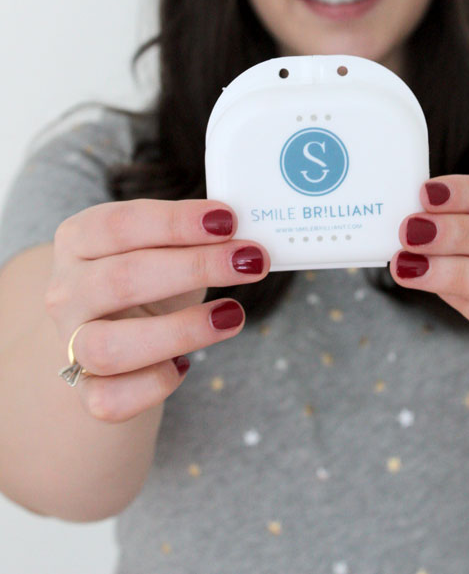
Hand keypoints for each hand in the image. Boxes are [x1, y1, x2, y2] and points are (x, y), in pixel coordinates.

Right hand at [46, 199, 270, 420]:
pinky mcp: (87, 391)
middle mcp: (66, 291)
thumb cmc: (150, 275)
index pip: (120, 224)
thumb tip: (246, 239)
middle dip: (195, 267)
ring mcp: (70, 343)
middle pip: (121, 279)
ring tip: (232, 315)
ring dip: (180, 330)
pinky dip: (156, 384)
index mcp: (78, 239)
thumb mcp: (165, 244)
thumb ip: (193, 235)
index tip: (228, 220)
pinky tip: (187, 364)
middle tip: (250, 261)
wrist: (120, 330)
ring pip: (110, 346)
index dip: (175, 221)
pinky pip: (112, 400)